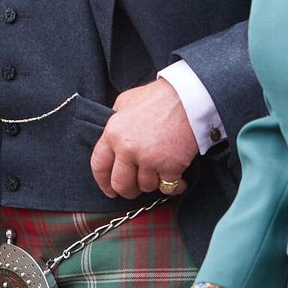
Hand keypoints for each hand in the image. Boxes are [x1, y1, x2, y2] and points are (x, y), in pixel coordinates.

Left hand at [90, 79, 197, 198]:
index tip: (109, 189)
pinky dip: (175, 186)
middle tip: (135, 188)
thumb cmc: (159, 97)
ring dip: (153, 183)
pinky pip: (168, 187)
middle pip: (121, 184)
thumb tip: (113, 137)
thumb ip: (116, 120)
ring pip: (145, 186)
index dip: (103, 182)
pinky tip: (178, 181)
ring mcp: (149, 159)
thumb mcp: (126, 101)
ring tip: (160, 173)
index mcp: (114, 133)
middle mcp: (128, 149)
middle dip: (128, 190)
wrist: (188, 97)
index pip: (99, 166)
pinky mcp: (170, 166)